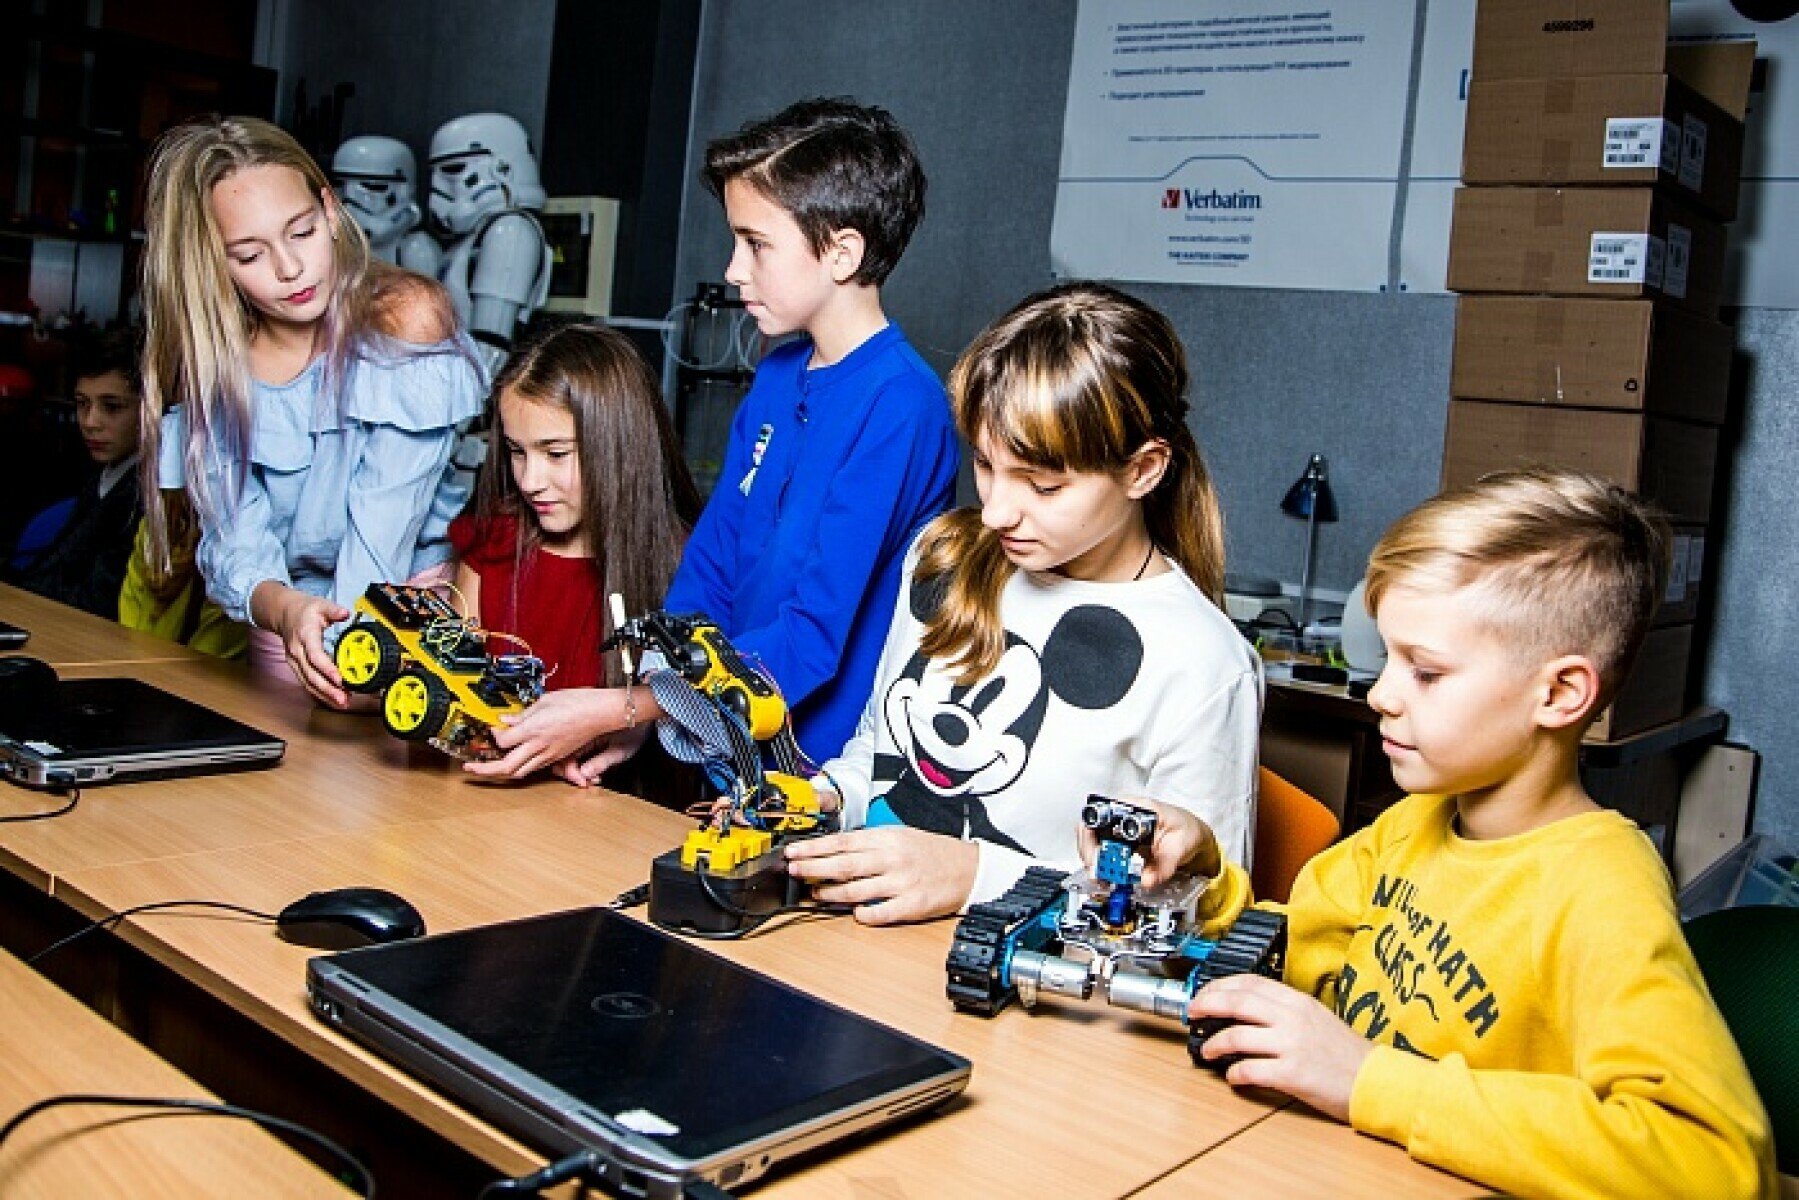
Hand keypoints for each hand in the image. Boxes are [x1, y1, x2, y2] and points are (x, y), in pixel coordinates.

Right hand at [253, 582, 351, 708]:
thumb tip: (345, 613)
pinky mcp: (296, 666)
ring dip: (325, 695)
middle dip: (328, 689)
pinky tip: (332, 699)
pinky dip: (319, 693)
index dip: (327, 669)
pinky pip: (307, 682)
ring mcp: (294, 661)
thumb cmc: (303, 610)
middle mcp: (297, 651)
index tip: (340, 679)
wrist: (283, 612)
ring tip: (342, 703)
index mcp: (305, 636)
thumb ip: (333, 610)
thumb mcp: (320, 604)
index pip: (315, 656)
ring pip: (308, 682)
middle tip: (343, 699)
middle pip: (311, 674)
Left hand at [464, 687, 620, 779]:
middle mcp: (539, 745)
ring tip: (489, 769)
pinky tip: (516, 760)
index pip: (503, 741)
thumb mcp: (545, 701)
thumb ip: (523, 714)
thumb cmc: (577, 702)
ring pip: (520, 772)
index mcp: (534, 728)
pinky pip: (534, 767)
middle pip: (506, 766)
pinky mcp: (557, 756)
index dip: (493, 736)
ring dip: (502, 772)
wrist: (601, 713)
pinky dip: (521, 767)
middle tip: (470, 768)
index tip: (492, 728)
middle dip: (485, 770)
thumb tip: (507, 719)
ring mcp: (549, 754)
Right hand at [555, 721, 653, 787]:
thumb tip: (584, 774)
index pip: (565, 754)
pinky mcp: (585, 740)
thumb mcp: (620, 749)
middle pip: (561, 756)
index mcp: (584, 731)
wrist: (642, 717)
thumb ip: (601, 762)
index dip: (570, 772)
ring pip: (567, 756)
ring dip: (577, 772)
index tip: (582, 782)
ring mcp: (581, 736)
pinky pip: (576, 754)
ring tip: (593, 779)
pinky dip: (582, 767)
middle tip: (586, 783)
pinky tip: (595, 774)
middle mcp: (579, 733)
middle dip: (571, 773)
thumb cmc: (635, 730)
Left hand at [783, 827, 977, 925]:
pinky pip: (879, 913)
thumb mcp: (901, 835)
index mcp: (887, 838)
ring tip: (816, 893)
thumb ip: (870, 842)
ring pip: (856, 890)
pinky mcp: (912, 905)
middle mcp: (892, 858)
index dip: (814, 848)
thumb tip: (835, 849)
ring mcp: (901, 883)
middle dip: (813, 868)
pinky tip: (854, 913)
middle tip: (793, 871)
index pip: (842, 842)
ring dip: (831, 893)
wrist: (969, 868)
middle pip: (843, 865)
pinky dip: (863, 914)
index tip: (794, 852)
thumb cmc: (932, 852)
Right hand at [1077, 799, 1218, 886]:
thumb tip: (1146, 880)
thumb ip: (1164, 866)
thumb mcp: (1180, 847)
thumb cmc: (1187, 831)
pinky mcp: (1119, 841)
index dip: (1093, 835)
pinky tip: (1107, 876)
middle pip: (1090, 828)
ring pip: (1092, 839)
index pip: (1103, 814)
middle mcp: (1123, 813)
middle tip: (1097, 873)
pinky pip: (1101, 850)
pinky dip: (1101, 864)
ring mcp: (1118, 827)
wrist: (1193, 837)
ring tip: (1102, 878)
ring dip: (1093, 860)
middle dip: (1089, 853)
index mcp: (1137, 806)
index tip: (1098, 858)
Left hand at [1187, 973, 1372, 1120]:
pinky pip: (1251, 1070)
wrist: (1375, 1081)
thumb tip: (1248, 1010)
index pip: (1250, 982)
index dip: (1220, 985)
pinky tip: (1233, 1076)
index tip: (1204, 992)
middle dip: (1207, 1004)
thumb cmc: (1346, 1053)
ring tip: (1207, 1051)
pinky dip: (1234, 1073)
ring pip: (1237, 1035)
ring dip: (1215, 1044)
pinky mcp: (1292, 1074)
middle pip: (1237, 1002)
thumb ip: (1285, 1010)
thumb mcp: (1317, 1018)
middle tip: (1193, 1013)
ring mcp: (1292, 1045)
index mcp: (1298, 1002)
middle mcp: (1293, 1018)